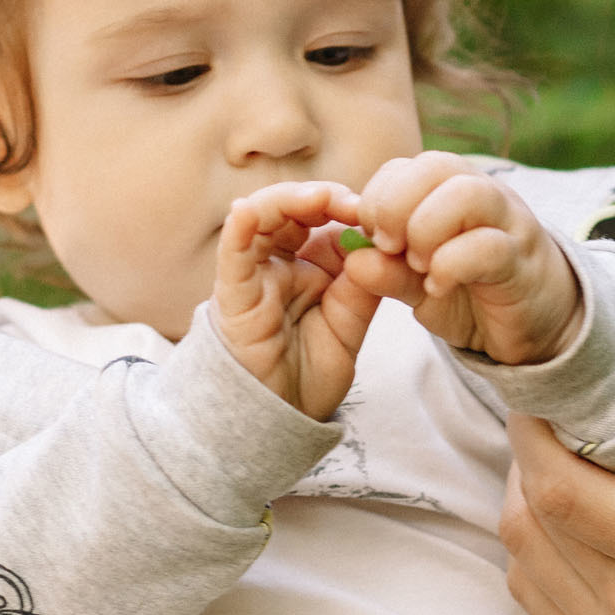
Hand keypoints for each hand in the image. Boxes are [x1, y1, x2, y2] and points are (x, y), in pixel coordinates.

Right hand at [215, 181, 380, 420]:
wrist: (281, 417)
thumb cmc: (311, 371)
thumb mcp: (351, 321)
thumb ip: (365, 283)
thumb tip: (383, 241)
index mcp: (310, 264)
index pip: (325, 219)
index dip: (349, 209)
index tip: (381, 212)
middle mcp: (279, 261)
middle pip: (292, 210)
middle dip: (323, 197)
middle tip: (355, 203)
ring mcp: (254, 274)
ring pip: (260, 220)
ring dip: (287, 201)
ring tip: (317, 197)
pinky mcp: (233, 294)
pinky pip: (231, 257)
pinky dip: (237, 230)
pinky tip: (246, 211)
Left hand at [342, 153, 582, 364]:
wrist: (536, 326)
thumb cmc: (473, 293)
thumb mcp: (418, 284)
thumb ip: (387, 271)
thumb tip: (353, 257)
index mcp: (451, 192)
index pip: (406, 166)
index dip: (377, 197)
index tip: (370, 238)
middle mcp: (483, 195)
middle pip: (436, 166)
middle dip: (396, 205)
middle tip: (389, 247)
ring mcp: (508, 224)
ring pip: (466, 193)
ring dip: (426, 229)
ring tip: (418, 266)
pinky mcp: (523, 261)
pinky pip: (489, 246)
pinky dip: (451, 266)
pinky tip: (438, 287)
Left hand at [499, 296, 614, 614]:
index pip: (563, 490)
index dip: (534, 429)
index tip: (547, 385)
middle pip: (532, 521)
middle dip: (528, 452)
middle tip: (556, 410)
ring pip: (524, 558)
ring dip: (528, 497)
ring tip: (565, 454)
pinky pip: (536, 596)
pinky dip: (540, 546)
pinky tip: (576, 512)